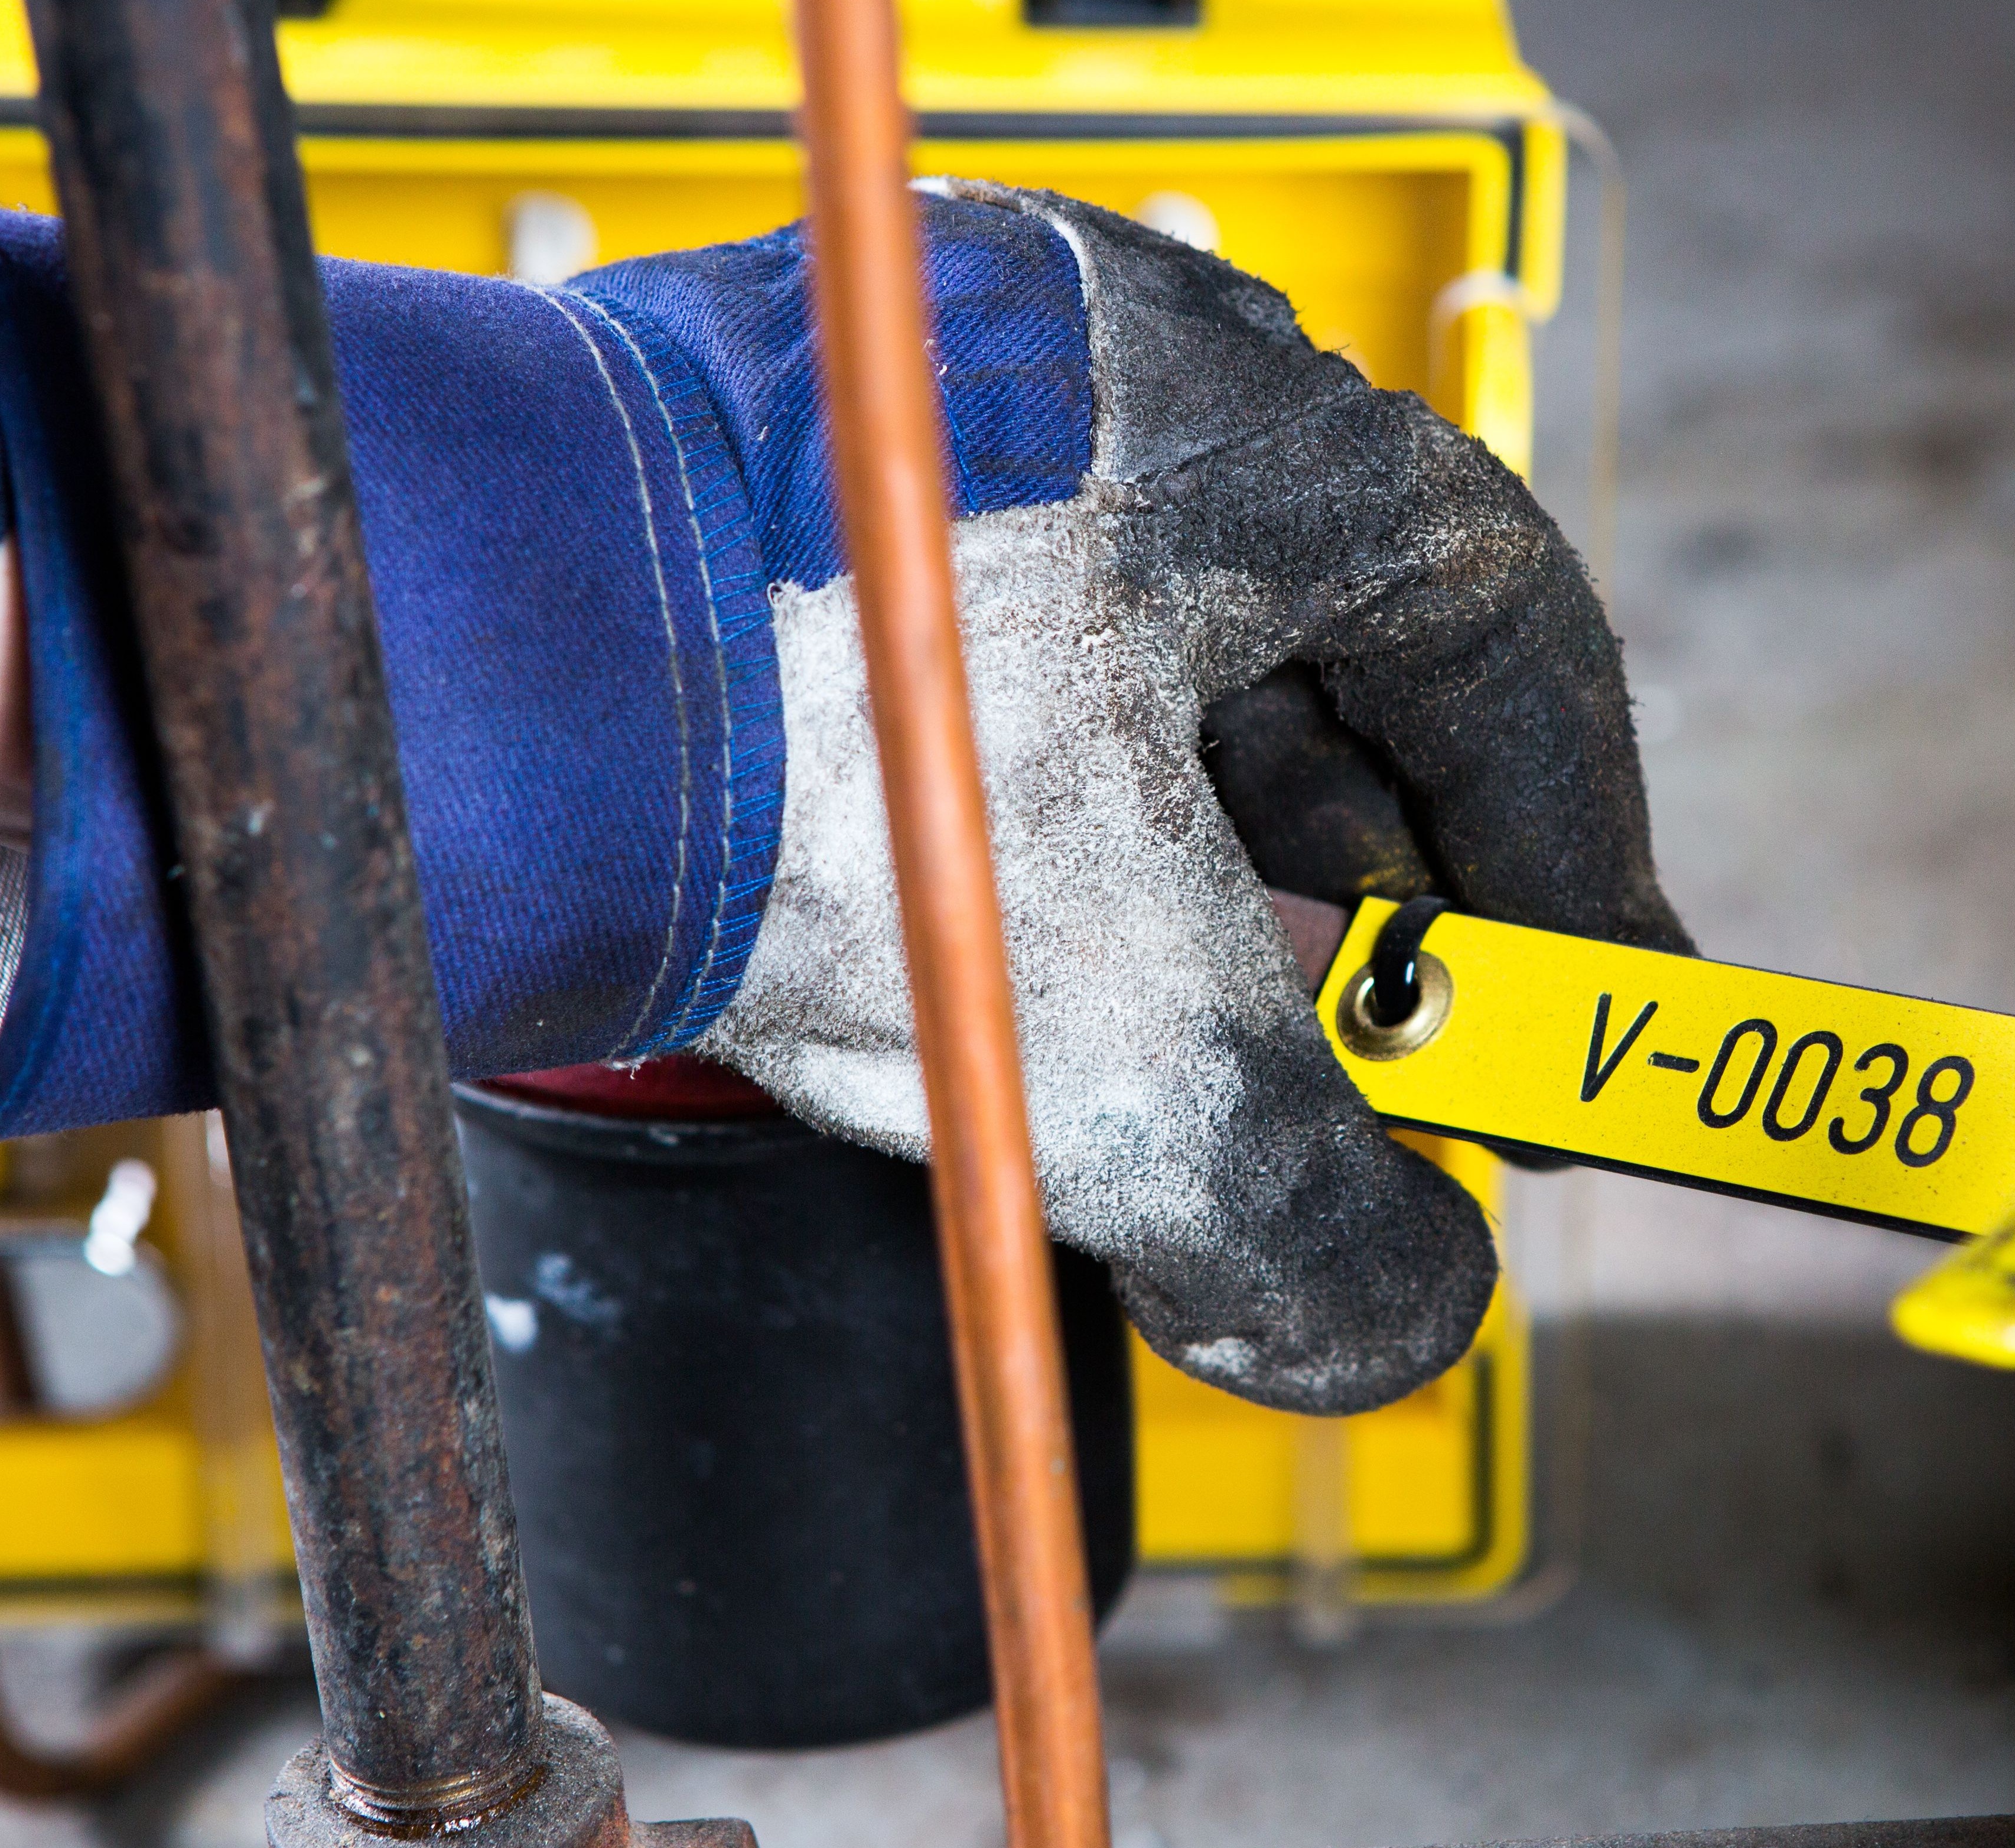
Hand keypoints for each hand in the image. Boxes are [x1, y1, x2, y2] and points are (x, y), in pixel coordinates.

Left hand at [689, 187, 1687, 1415]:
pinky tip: (1021, 967)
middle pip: (1320, 653)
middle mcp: (1076, 370)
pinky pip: (978, 680)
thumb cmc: (794, 792)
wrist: (426, 713)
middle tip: (1409, 1049)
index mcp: (1228, 417)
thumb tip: (1394, 1309)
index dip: (1572, 839)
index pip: (1499, 627)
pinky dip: (1040, 831)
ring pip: (1140, 676)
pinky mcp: (760, 497)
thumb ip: (1326, 1217)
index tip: (1588, 996)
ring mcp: (902, 419)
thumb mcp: (1141, 1057)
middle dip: (1380, 881)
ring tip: (1213, 1042)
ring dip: (1203, 872)